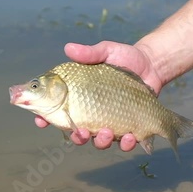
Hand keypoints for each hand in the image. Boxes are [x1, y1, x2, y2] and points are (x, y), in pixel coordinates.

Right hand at [35, 41, 161, 150]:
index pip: (56, 109)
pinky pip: (125, 143)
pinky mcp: (129, 128)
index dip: (45, 117)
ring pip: (99, 142)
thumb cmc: (125, 57)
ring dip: (100, 142)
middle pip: (76, 133)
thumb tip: (68, 48)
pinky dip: (126, 143)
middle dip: (76, 137)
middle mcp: (91, 113)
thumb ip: (89, 53)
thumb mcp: (106, 51)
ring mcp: (109, 122)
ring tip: (107, 133)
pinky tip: (131, 136)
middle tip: (81, 133)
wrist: (152, 65)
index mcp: (80, 96)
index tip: (41, 121)